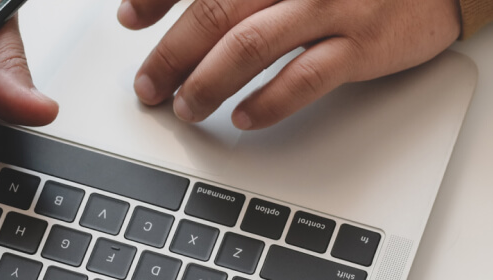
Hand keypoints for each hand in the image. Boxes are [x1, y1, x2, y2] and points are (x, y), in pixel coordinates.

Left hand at [120, 0, 459, 129]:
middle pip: (215, 10)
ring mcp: (332, 5)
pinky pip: (305, 77)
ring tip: (186, 106)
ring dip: (207, 81)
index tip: (128, 17)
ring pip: (250, 44)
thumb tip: (186, 8)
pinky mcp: (364, 42)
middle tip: (148, 84)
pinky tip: (243, 116)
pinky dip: (266, 101)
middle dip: (171, 52)